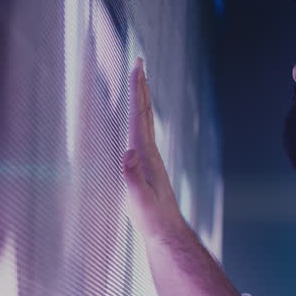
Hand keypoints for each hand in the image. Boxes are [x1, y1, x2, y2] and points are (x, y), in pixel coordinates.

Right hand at [122, 58, 184, 242]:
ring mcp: (150, 160)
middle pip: (144, 113)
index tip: (137, 66)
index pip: (139, 115)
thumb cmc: (152, 219)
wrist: (166, 233)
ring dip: (140, 101)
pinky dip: (138, 122)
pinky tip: (136, 123)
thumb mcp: (139, 199)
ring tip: (138, 84)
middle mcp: (150, 152)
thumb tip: (128, 152)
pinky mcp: (147, 168)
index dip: (137, 90)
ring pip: (145, 123)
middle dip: (140, 87)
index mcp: (146, 154)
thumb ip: (132, 177)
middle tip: (139, 62)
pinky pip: (141, 136)